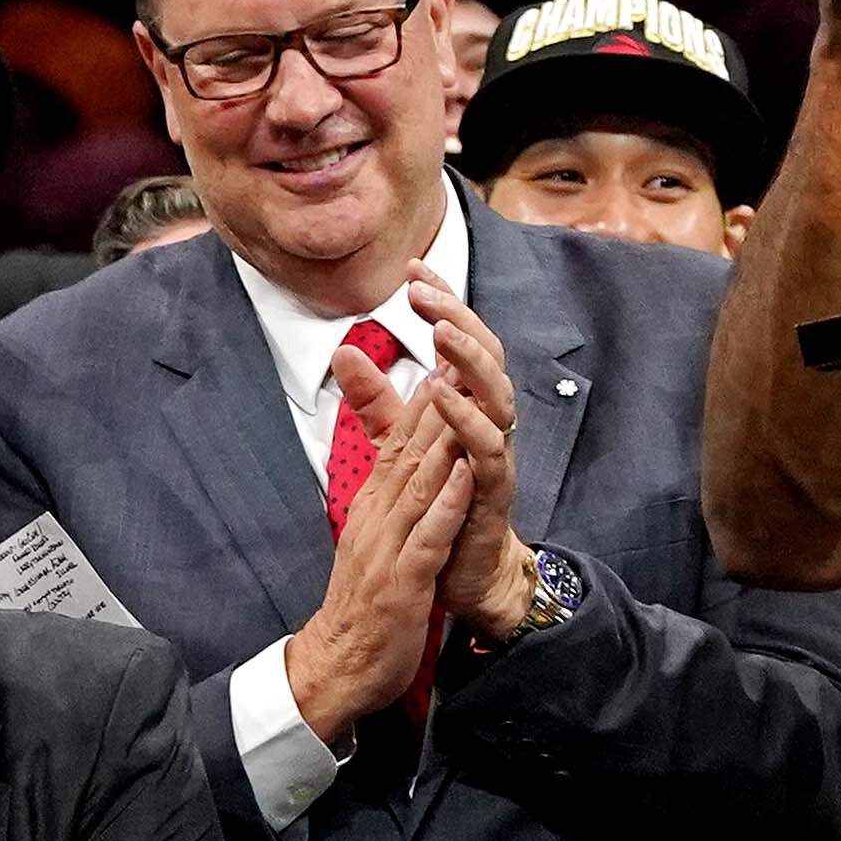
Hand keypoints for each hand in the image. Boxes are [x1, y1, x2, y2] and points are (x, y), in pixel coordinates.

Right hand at [285, 389, 473, 746]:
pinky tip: (463, 475)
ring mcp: (387, 548)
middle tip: (461, 353)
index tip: (450, 356)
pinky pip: (426, 536)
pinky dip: (445, 504)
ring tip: (466, 397)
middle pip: (407, 451)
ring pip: (417, 484)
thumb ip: (388, 497)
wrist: (339, 666)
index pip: (399, 443)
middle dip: (437, 402)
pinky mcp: (402, 581)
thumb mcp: (373, 539)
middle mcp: (376, 518)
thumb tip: (402, 458)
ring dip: (443, 439)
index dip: (426, 400)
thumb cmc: (365, 603)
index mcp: (372, 508)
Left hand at [400, 265, 536, 632]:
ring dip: (470, 360)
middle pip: (485, 354)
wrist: (463, 573)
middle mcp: (489, 420)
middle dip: (457, 317)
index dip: (443, 303)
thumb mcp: (402, 443)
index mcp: (469, 404)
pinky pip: (490, 448)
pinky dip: (469, 422)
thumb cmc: (443, 504)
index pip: (460, 341)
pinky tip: (445, 397)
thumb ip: (377, 401)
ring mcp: (495, 452)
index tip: (413, 268)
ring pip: (496, 393)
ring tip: (440, 331)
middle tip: (423, 289)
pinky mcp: (495, 489)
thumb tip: (343, 352)